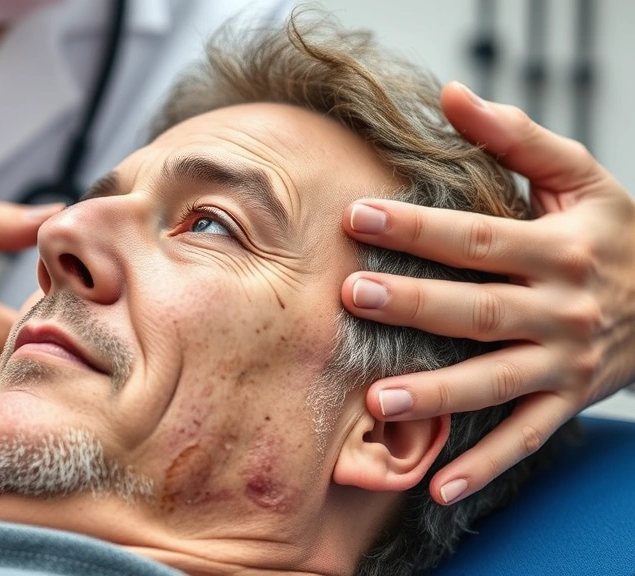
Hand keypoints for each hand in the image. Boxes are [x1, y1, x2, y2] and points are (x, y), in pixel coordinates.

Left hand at [340, 81, 634, 503]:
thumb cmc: (615, 230)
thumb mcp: (579, 176)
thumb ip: (517, 138)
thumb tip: (452, 95)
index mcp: (559, 248)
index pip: (477, 238)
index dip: (417, 228)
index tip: (357, 216)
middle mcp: (563, 308)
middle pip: (478, 310)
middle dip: (413, 305)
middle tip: (351, 297)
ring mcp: (566, 361)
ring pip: (495, 381)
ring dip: (437, 394)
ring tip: (376, 402)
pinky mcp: (567, 400)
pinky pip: (524, 438)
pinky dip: (485, 466)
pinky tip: (438, 488)